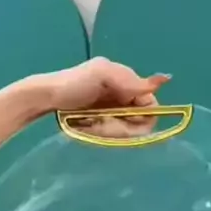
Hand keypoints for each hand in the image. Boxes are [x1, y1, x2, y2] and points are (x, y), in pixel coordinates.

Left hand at [29, 57, 169, 138]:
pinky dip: (103, 133)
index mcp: (127, 81)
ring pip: (126, 132)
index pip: (150, 106)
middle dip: (122, 126)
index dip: (141, 117)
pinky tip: (88, 126)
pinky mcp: (103, 125)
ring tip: (90, 123)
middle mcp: (124, 97)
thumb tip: (164, 80)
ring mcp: (114, 113)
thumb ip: (131, 80)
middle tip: (101, 122)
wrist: (46, 98)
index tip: (122, 119)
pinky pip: (114, 135)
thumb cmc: (73, 83)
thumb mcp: (103, 74)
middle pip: (140, 122)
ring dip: (110, 130)